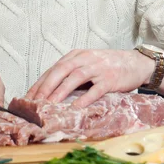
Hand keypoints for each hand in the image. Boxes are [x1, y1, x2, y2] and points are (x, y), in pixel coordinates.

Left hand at [25, 49, 154, 107]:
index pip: (53, 69)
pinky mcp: (110, 79)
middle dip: (45, 87)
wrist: (136, 63)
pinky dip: (84, 99)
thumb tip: (49, 91)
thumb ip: (71, 73)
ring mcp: (98, 68)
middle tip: (33, 102)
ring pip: (74, 78)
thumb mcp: (87, 64)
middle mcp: (85, 59)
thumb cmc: (108, 66)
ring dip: (60, 92)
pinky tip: (75, 108)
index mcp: (76, 55)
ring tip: (49, 104)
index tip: (27, 97)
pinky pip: (95, 90)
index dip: (39, 83)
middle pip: (60, 71)